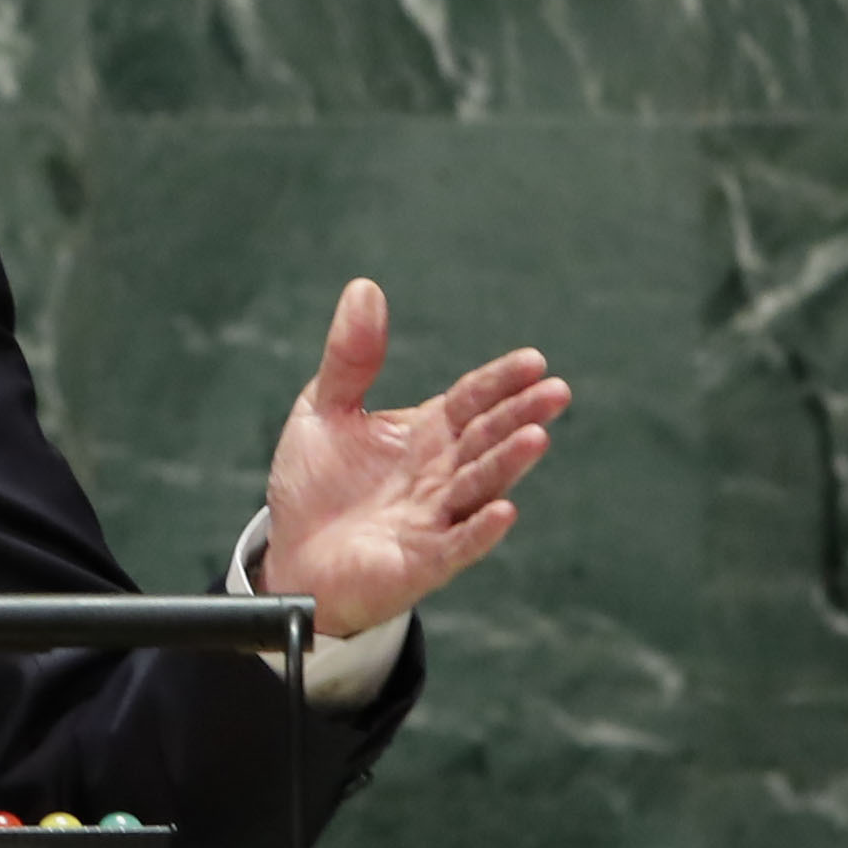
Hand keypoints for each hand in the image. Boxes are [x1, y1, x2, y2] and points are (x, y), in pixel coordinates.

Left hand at [259, 280, 566, 636]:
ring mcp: (436, 517)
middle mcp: (441, 472)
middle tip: (555, 392)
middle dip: (519, 415)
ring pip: (479, 486)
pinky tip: (504, 510)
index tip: (533, 360)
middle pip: (486, 438)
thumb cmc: (317, 486)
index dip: (501, 381)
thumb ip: (350, 357)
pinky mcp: (422, 560)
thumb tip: (365, 288)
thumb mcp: (325, 409)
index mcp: (427, 432)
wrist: (292, 557)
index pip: (473, 399)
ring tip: (536, 438)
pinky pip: (457, 545)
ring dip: (508, 463)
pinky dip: (480, 529)